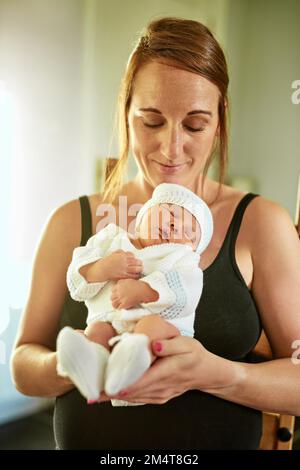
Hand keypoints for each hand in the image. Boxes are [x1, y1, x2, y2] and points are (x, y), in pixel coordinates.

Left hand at [97, 336, 242, 404]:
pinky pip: (139, 399)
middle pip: (133, 391)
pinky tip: (113, 394)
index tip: (105, 386)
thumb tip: (153, 345)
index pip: (140, 380)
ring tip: (97, 393)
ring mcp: (160, 394)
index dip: (121, 384)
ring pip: (134, 397)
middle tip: (92, 392)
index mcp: (166, 372)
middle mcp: (161, 386)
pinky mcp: (159, 396)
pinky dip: (125, 396)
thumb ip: (169, 345)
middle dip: (111, 392)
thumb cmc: (194, 355)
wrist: (206, 373)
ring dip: (115, 396)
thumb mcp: (186, 344)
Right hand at [103, 250, 142, 280]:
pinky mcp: (123, 276)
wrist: (101, 270)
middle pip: (137, 262)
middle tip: (140, 264)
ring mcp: (124, 270)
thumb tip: (128, 253)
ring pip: (136, 269)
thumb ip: (121, 252)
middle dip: (140, 263)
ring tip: (140, 269)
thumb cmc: (107, 261)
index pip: (133, 255)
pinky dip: (136, 276)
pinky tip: (136, 275)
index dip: (134, 257)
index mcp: (122, 256)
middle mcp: (124, 262)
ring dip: (140, 269)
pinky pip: (133, 276)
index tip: (135, 259)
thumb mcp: (113, 253)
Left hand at [111, 279, 140, 308]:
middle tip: (118, 301)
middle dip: (115, 299)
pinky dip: (120, 308)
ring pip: (114, 303)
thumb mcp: (131, 280)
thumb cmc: (141, 286)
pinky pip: (119, 307)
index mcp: (120, 284)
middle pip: (112, 297)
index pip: (113, 290)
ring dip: (116, 305)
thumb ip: (125, 282)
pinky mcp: (124, 303)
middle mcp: (119, 290)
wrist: (145, 291)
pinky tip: (122, 308)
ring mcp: (121, 297)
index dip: (115, 293)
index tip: (117, 295)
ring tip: (118, 306)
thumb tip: (123, 286)